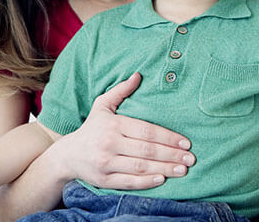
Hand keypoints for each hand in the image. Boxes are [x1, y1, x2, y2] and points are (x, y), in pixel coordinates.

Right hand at [49, 72, 195, 189]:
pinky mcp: (104, 180)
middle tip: (191, 158)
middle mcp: (109, 144)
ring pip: (140, 167)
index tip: (186, 142)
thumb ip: (121, 91)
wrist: (67, 155)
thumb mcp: (102, 106)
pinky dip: (146, 182)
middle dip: (172, 154)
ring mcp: (106, 163)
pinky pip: (129, 182)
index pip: (146, 130)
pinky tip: (162, 179)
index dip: (168, 137)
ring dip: (165, 169)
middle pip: (147, 150)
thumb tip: (138, 75)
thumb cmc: (91, 129)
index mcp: (113, 124)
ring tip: (183, 170)